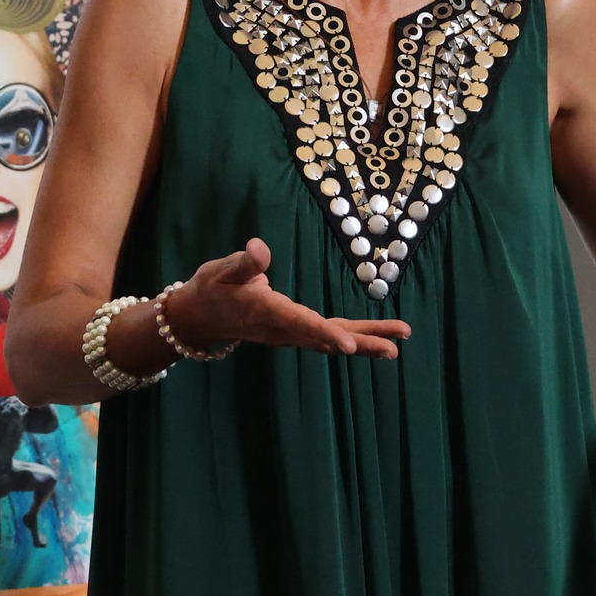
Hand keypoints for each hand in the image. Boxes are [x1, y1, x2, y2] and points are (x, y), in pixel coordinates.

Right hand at [170, 238, 409, 357]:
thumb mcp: (220, 270)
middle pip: (326, 338)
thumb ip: (243, 262)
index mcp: (264, 311)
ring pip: (330, 341)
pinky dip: (352, 339)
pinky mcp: (293, 333)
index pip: (298, 322)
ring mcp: (288, 335)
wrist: (198, 317)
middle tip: (394, 347)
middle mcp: (280, 329)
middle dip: (361, 342)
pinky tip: (375, 341)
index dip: (324, 332)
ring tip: (397, 345)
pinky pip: (326, 338)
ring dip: (364, 343)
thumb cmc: (211, 289)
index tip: (348, 345)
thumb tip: (260, 248)